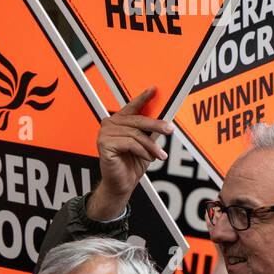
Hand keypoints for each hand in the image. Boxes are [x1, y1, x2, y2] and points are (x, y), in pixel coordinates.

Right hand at [88, 86, 171, 220]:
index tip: (154, 89)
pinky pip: (129, 143)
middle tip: (170, 130)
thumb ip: (150, 130)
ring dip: (151, 146)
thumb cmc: (132, 163)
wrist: (121, 184)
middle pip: (137, 120)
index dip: (143, 97)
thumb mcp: (145, 144)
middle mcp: (109, 124)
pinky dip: (142, 151)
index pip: (132, 106)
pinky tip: (147, 158)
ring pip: (136, 134)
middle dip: (156, 125)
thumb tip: (164, 119)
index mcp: (118, 121)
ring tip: (160, 156)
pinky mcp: (104, 144)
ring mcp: (104, 133)